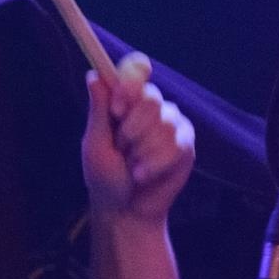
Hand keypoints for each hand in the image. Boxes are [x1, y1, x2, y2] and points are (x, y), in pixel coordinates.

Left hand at [81, 51, 194, 225]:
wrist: (125, 209)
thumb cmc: (105, 177)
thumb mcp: (95, 144)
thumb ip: (99, 110)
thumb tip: (93, 74)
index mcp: (126, 100)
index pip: (136, 70)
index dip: (130, 84)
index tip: (118, 108)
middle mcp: (151, 107)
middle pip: (150, 97)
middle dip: (131, 129)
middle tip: (122, 148)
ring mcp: (172, 123)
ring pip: (165, 124)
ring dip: (143, 152)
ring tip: (132, 167)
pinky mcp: (186, 144)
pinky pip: (177, 145)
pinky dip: (156, 164)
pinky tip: (143, 175)